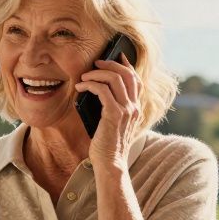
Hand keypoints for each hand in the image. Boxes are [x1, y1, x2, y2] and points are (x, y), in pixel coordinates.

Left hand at [74, 54, 142, 172]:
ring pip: (115, 78)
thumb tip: (97, 91)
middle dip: (110, 64)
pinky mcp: (114, 114)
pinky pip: (102, 90)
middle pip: (127, 74)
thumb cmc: (107, 146)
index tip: (116, 56)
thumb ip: (112, 108)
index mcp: (135, 108)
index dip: (127, 65)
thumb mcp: (113, 124)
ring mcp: (126, 110)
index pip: (136, 80)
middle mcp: (134, 107)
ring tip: (84, 76)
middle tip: (96, 63)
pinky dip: (90, 84)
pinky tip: (81, 87)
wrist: (111, 163)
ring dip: (97, 73)